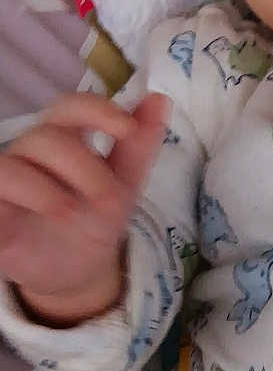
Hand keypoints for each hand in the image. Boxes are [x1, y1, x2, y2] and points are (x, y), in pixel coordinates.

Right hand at [0, 92, 169, 324]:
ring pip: (10, 164)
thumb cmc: (94, 219)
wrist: (78, 271)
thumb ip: (139, 146)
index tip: (126, 128)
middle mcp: (30, 155)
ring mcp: (7, 180)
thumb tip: (159, 98)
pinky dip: (16, 195)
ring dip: (44, 187)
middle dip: (82, 166)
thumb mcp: (124, 186)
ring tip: (69, 211)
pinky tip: (43, 212)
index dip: (95, 110)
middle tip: (108, 198)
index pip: (70, 108)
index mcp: (64, 141)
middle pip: (46, 138)